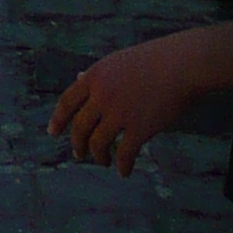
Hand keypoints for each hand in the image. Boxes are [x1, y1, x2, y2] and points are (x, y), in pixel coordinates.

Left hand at [50, 35, 210, 174]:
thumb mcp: (116, 62)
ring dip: (99, 156)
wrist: (180, 65)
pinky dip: (122, 166)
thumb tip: (77, 78)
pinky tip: (124, 171)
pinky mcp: (139, 128)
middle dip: (77, 144)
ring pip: (98, 143)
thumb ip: (97, 75)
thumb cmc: (151, 61)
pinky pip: (124, 154)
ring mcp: (119, 113)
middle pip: (80, 127)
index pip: (67, 102)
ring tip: (104, 161)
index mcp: (94, 76)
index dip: (58, 119)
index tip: (53, 133)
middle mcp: (102, 95)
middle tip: (79, 154)